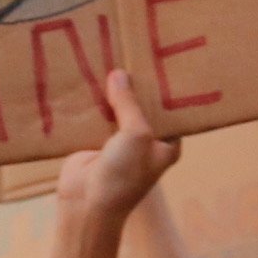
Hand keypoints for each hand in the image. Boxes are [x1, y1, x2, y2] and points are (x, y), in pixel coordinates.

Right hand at [54, 67, 177, 218]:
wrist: (86, 205)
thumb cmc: (123, 174)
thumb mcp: (135, 133)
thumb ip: (129, 103)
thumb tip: (119, 73)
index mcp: (167, 144)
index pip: (171, 110)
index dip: (166, 88)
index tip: (162, 61)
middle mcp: (145, 142)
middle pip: (142, 107)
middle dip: (136, 86)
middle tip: (134, 52)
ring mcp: (119, 143)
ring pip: (117, 111)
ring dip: (111, 93)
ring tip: (110, 58)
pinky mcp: (94, 143)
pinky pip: (94, 118)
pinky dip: (91, 104)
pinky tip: (87, 80)